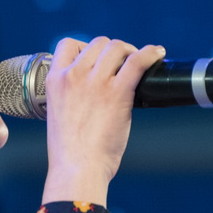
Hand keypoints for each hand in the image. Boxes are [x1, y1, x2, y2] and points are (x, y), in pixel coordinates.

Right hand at [42, 37, 164, 205]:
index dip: (85, 47)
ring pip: (116, 48)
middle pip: (98, 43)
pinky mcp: (117, 92)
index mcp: (55, 81)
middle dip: (113, 50)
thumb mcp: (59, 114)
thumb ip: (71, 97)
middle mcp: (73, 76)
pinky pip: (137, 61)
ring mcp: (95, 82)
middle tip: (123, 65)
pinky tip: (158, 54)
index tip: (96, 59)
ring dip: (130, 52)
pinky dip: (151, 53)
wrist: (77, 169)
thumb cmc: (70, 152)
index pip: (67, 44)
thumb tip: (94, 92)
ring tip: (139, 63)